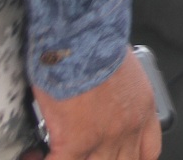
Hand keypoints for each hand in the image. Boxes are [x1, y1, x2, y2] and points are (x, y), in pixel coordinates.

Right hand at [31, 48, 159, 159]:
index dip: (132, 158)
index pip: (148, 151)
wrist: (83, 35)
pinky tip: (34, 155)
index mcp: (142, 108)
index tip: (119, 156)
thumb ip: (118, 89)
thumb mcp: (123, 67)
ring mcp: (104, 138)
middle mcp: (128, 127)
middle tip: (84, 152)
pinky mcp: (77, 140)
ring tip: (54, 152)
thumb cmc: (99, 39)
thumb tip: (100, 92)